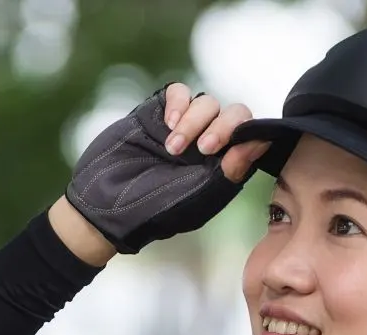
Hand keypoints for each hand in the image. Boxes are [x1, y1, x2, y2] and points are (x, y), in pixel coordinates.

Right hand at [63, 83, 270, 254]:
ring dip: (194, 122)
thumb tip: (262, 141)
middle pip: (234, 115)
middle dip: (223, 127)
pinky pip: (180, 92)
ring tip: (172, 148)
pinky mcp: (157, 113)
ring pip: (208, 103)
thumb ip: (231, 170)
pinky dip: (179, 103)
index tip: (227, 151)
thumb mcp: (198, 197)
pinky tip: (167, 124)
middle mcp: (208, 146)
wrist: (104, 206)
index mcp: (223, 168)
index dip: (247, 136)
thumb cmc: (153, 212)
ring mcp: (183, 127)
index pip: (251, 137)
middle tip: (203, 149)